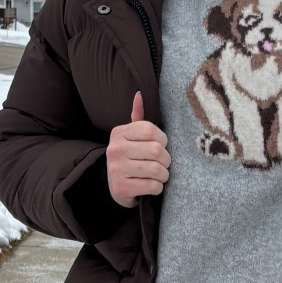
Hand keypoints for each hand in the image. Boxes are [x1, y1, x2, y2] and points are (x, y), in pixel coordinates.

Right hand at [106, 91, 170, 206]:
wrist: (117, 187)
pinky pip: (153, 186)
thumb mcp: (132, 137)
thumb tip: (139, 94)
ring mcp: (116, 170)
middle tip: (163, 164)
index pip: (150, 130)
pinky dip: (158, 188)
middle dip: (166, 160)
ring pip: (157, 170)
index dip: (163, 140)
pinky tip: (151, 186)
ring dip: (164, 175)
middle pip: (156, 151)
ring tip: (159, 176)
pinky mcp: (121, 188)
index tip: (161, 146)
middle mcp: (115, 149)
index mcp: (118, 133)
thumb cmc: (131, 158)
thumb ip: (138, 117)